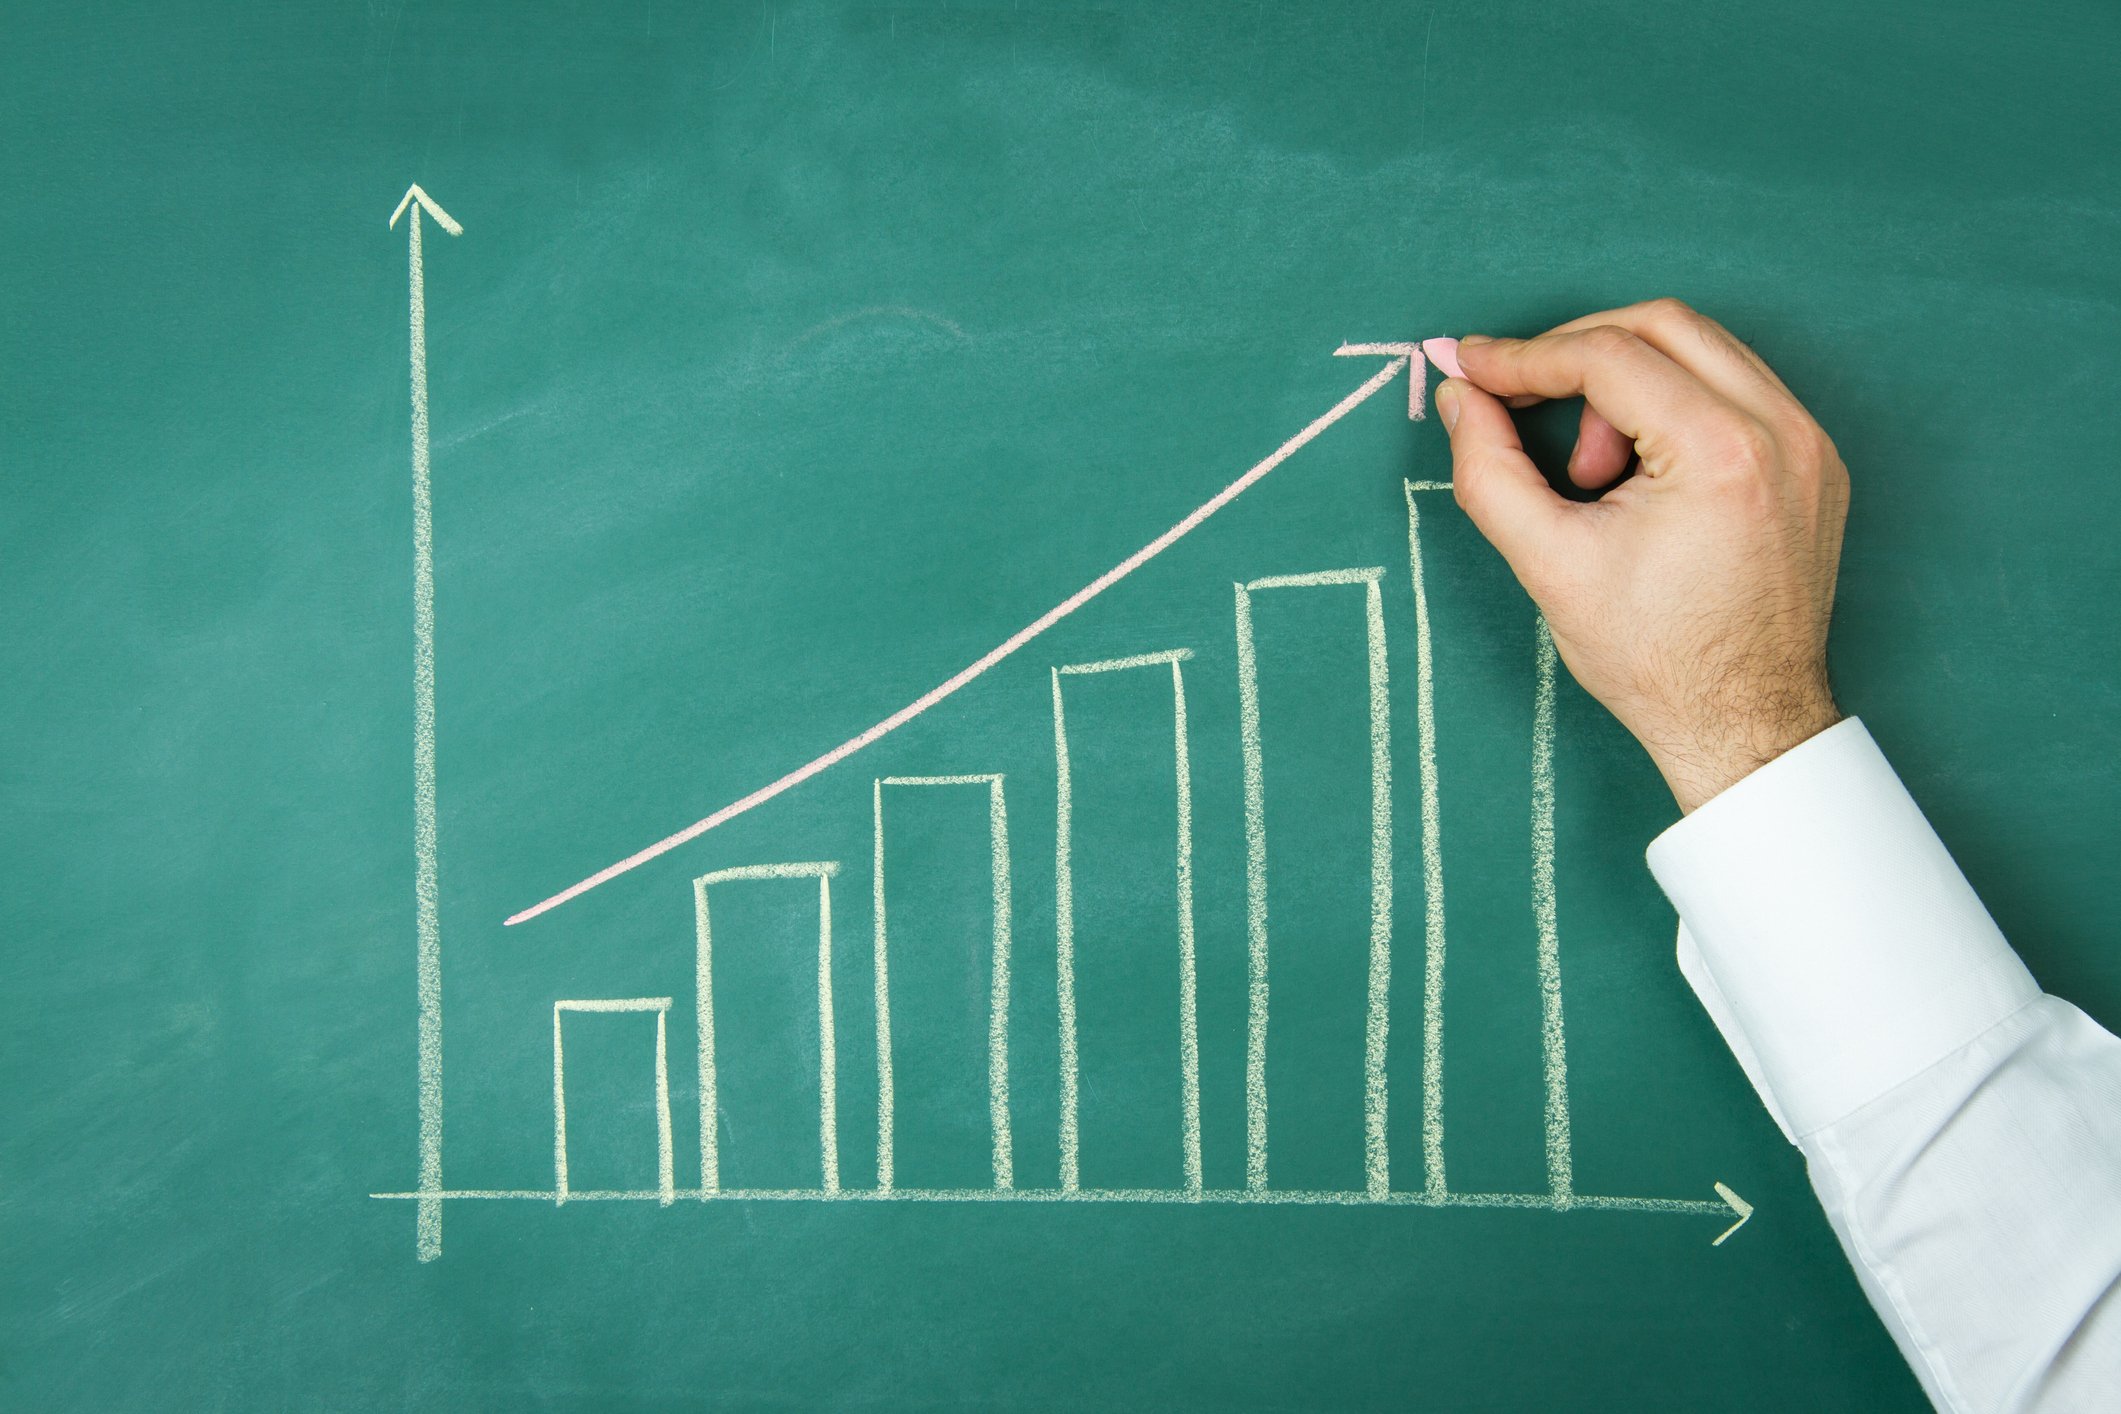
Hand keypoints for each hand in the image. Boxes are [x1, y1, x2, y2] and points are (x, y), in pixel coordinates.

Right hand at [1436, 299, 1848, 812]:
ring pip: (1702, 347)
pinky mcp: (1815, 460)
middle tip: (1520, 400)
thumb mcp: (1549, 565)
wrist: (1745, 722)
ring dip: (1627, 379)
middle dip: (1576, 352)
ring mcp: (1809, 442)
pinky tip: (1639, 471)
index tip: (1472, 368)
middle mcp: (1781, 432)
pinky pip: (1735, 386)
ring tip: (1591, 469)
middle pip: (1662, 324)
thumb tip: (1461, 398)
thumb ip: (1488, 470)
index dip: (1526, 356)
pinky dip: (1673, 403)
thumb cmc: (1656, 660)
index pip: (1609, 355)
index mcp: (1721, 454)